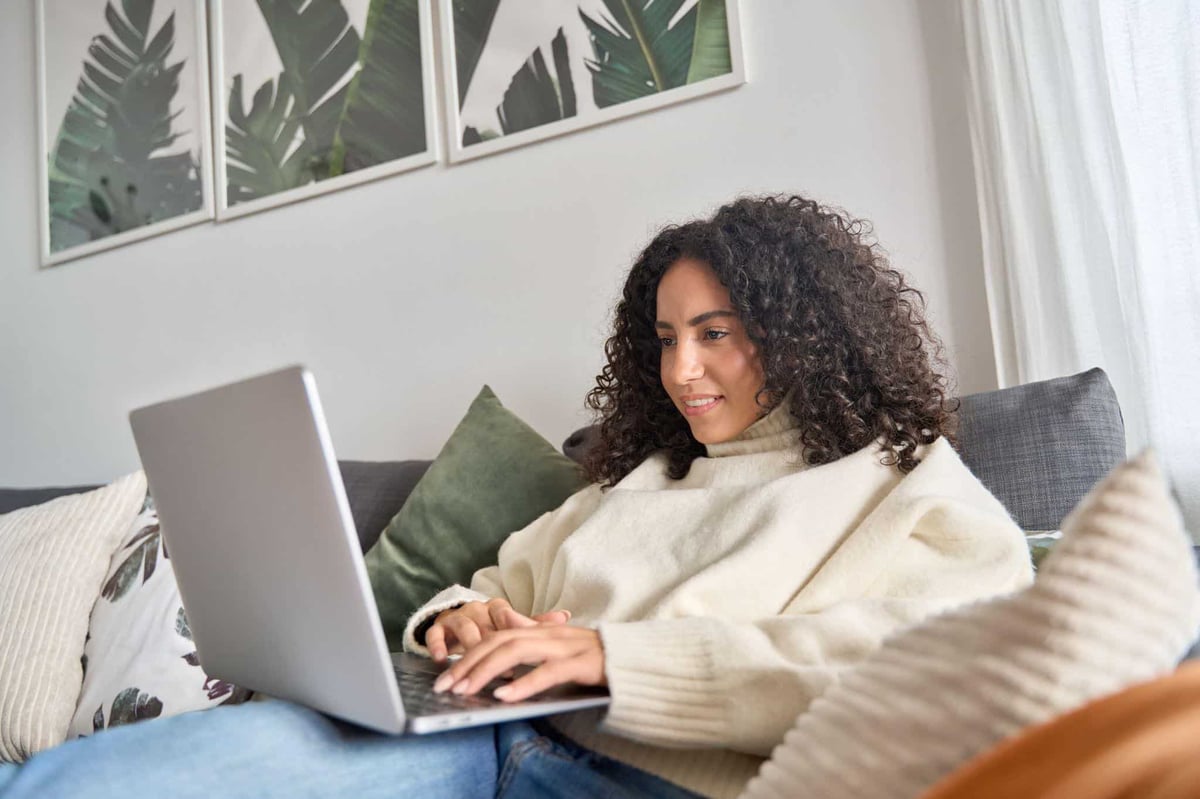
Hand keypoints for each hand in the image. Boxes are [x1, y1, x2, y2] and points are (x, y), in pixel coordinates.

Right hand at [425, 598, 570, 662]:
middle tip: (505, 674)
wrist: (454, 628)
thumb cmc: (489, 630)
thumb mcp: (513, 628)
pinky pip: (435, 633)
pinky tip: (442, 659)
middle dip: (494, 650)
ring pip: (463, 628)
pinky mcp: (439, 627)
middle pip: (485, 626)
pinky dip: (438, 645)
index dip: (513, 631)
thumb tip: (565, 615)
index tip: (523, 648)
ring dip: (471, 651)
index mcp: (496, 608)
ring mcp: (457, 617)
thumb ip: (535, 624)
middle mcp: (477, 609)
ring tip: (477, 672)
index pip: (505, 614)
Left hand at [431, 624, 605, 702]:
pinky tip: (504, 696)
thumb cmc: (599, 659)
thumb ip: (534, 646)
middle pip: (500, 641)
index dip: (471, 652)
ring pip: (517, 652)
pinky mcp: (583, 663)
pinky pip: (548, 672)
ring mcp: (567, 646)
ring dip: (487, 671)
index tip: (448, 673)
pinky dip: (524, 683)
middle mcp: (551, 634)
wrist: (639, 659)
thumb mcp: (561, 649)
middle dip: (469, 663)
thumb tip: (504, 647)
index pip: (498, 636)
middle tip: (445, 686)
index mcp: (544, 630)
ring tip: (466, 690)